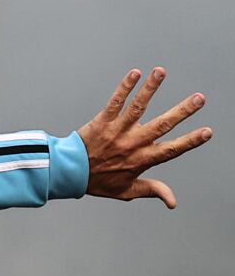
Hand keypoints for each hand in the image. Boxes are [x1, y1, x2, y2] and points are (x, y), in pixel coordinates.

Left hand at [78, 67, 212, 208]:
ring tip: (161, 72)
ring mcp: (117, 130)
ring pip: (137, 107)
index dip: (189, 142)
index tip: (207, 132)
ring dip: (150, 89)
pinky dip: (125, 87)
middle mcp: (132, 143)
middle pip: (161, 125)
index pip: (171, 150)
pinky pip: (115, 102)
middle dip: (181, 112)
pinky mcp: (102, 121)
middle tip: (199, 98)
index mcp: (141, 159)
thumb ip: (152, 191)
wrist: (69, 173)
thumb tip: (173, 202)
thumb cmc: (99, 181)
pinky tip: (135, 73)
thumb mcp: (126, 191)